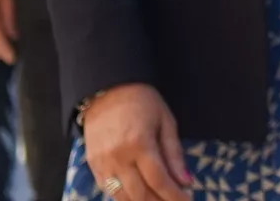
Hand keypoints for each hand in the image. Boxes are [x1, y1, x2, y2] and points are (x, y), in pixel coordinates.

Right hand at [83, 83, 191, 200]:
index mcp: (140, 144)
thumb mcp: (166, 121)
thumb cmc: (143, 101)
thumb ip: (174, 153)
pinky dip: (124, 197)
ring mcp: (103, 163)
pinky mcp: (93, 165)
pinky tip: (138, 195)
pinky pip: (108, 190)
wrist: (107, 89)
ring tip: (158, 200)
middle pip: (140, 194)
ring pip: (122, 197)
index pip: (159, 180)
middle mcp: (118, 157)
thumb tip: (186, 181)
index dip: (174, 196)